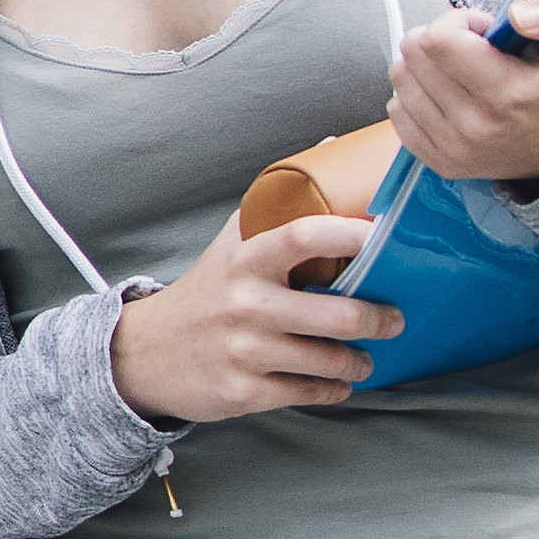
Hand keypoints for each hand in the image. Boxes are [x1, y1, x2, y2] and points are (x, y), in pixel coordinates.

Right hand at [110, 211, 400, 423]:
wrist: (145, 353)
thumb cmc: (207, 290)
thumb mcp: (232, 242)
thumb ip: (279, 201)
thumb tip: (335, 144)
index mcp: (246, 260)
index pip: (304, 236)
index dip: (352, 233)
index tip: (384, 235)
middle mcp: (246, 305)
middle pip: (340, 316)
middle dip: (380, 320)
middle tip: (393, 319)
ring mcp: (245, 351)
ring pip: (332, 361)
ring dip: (360, 361)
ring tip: (363, 356)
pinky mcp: (245, 392)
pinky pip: (312, 393)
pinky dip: (334, 389)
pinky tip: (336, 380)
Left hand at [392, 0, 538, 189]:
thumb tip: (519, 13)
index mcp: (505, 95)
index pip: (438, 40)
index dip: (457, 21)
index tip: (483, 30)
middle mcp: (473, 128)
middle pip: (413, 56)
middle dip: (439, 39)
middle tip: (475, 49)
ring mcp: (451, 149)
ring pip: (400, 80)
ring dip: (425, 65)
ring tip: (464, 71)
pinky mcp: (437, 161)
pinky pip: (397, 111)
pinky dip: (417, 94)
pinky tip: (450, 94)